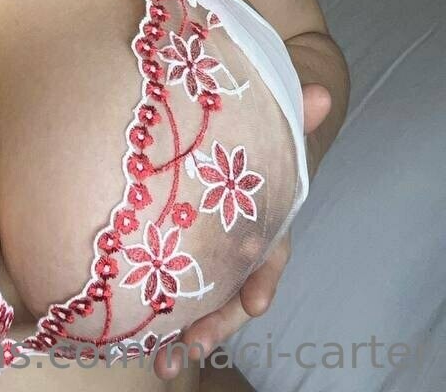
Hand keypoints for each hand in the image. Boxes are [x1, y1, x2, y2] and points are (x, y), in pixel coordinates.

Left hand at [153, 82, 331, 380]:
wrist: (234, 135)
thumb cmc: (254, 134)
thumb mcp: (272, 122)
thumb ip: (292, 113)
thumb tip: (318, 94)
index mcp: (266, 220)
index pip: (271, 254)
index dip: (263, 277)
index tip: (255, 299)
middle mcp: (240, 247)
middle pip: (233, 294)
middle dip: (216, 322)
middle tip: (192, 344)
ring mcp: (210, 255)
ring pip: (204, 304)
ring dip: (186, 334)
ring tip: (163, 363)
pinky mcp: (179, 254)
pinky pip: (176, 292)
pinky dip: (160, 316)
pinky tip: (139, 341)